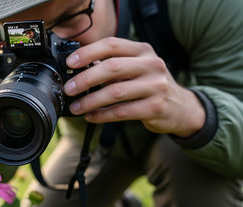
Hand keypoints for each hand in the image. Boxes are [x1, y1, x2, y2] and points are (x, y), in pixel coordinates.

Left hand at [63, 37, 204, 137]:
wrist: (181, 107)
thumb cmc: (150, 85)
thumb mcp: (137, 68)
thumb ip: (114, 65)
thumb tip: (79, 70)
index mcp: (143, 50)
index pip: (111, 45)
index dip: (88, 52)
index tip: (70, 63)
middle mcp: (151, 65)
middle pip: (111, 68)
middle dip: (85, 79)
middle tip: (69, 89)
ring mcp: (156, 86)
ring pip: (115, 92)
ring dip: (90, 101)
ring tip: (76, 107)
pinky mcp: (155, 107)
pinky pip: (121, 112)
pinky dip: (102, 115)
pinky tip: (91, 116)